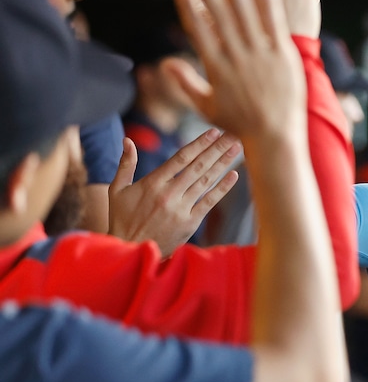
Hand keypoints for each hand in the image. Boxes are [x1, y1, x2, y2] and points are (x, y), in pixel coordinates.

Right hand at [108, 130, 240, 255]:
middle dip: (216, 150)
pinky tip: (234, 175)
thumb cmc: (122, 218)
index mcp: (152, 183)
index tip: (213, 132)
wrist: (130, 249)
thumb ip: (125, 164)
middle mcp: (169, 194)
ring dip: (223, 164)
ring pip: (206, 181)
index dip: (199, 144)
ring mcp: (181, 208)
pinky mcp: (190, 222)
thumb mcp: (117, 190)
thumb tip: (127, 140)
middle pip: (197, 166)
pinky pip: (210, 202)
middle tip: (232, 136)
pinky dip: (222, 188)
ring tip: (236, 149)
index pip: (181, 158)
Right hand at [171, 0, 307, 144]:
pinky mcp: (284, 55)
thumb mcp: (207, 107)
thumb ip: (186, 83)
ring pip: (246, 14)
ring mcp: (261, 55)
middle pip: (218, 14)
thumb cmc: (240, 124)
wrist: (276, 138)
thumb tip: (162, 66)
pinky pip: (275, 23)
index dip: (188, 5)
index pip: (198, 30)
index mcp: (216, 68)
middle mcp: (236, 58)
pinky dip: (269, 1)